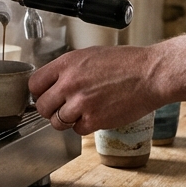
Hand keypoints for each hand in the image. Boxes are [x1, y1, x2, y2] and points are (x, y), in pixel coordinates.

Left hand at [31, 45, 165, 134]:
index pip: (34, 84)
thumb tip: (53, 82)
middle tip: (62, 108)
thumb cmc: (127, 63)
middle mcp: (70, 83)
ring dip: (67, 121)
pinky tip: (96, 115)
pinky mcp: (94, 119)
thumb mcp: (91, 55)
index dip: (39, 93)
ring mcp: (81, 103)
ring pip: (57, 122)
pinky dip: (85, 126)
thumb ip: (69, 69)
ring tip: (82, 112)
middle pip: (42, 107)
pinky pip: (77, 130)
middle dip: (51, 110)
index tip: (46, 96)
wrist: (151, 74)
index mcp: (68, 63)